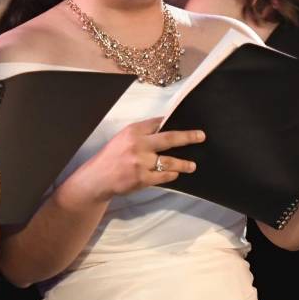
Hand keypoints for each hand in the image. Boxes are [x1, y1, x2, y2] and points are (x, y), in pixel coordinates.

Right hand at [72, 117, 201, 203]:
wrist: (97, 178)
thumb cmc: (113, 156)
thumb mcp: (124, 137)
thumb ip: (143, 132)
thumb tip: (167, 124)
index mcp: (134, 132)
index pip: (158, 123)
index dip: (173, 121)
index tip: (189, 121)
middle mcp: (138, 145)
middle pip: (169, 138)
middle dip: (188, 137)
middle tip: (201, 136)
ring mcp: (140, 163)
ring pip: (170, 161)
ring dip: (184, 163)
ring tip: (192, 165)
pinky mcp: (142, 178)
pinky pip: (163, 176)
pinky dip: (171, 174)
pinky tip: (175, 174)